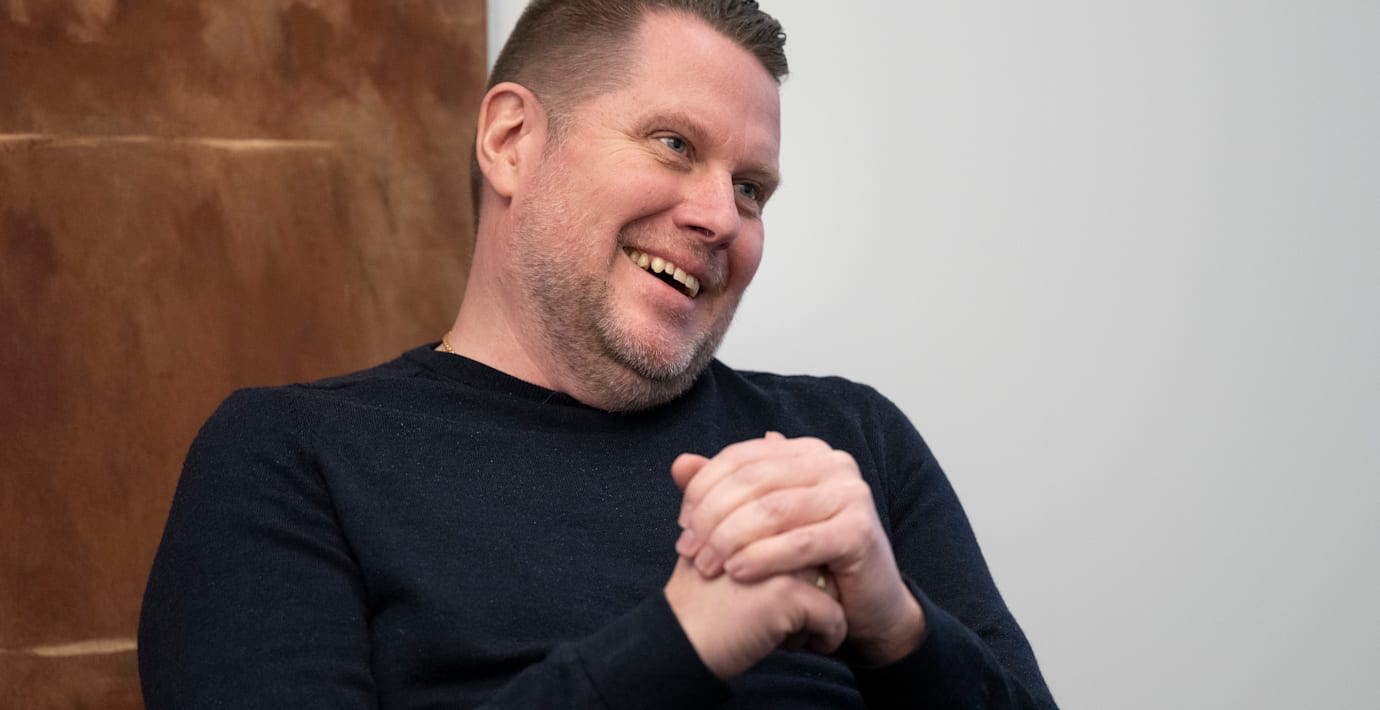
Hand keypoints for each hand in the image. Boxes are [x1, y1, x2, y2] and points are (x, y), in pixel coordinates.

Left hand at [672, 433, 925, 664]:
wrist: (867, 604)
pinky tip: (738, 573)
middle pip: (753, 481)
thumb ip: (723, 491)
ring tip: (707, 566)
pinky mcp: (860, 530)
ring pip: (772, 510)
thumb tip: (679, 464)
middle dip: (712, 516)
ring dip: (730, 539)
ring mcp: (851, 493)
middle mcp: (833, 463)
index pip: (740, 459)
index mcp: (807, 453)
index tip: (683, 523)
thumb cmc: (811, 562)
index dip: (703, 488)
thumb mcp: (763, 523)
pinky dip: (763, 558)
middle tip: (689, 549)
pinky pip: (799, 542)